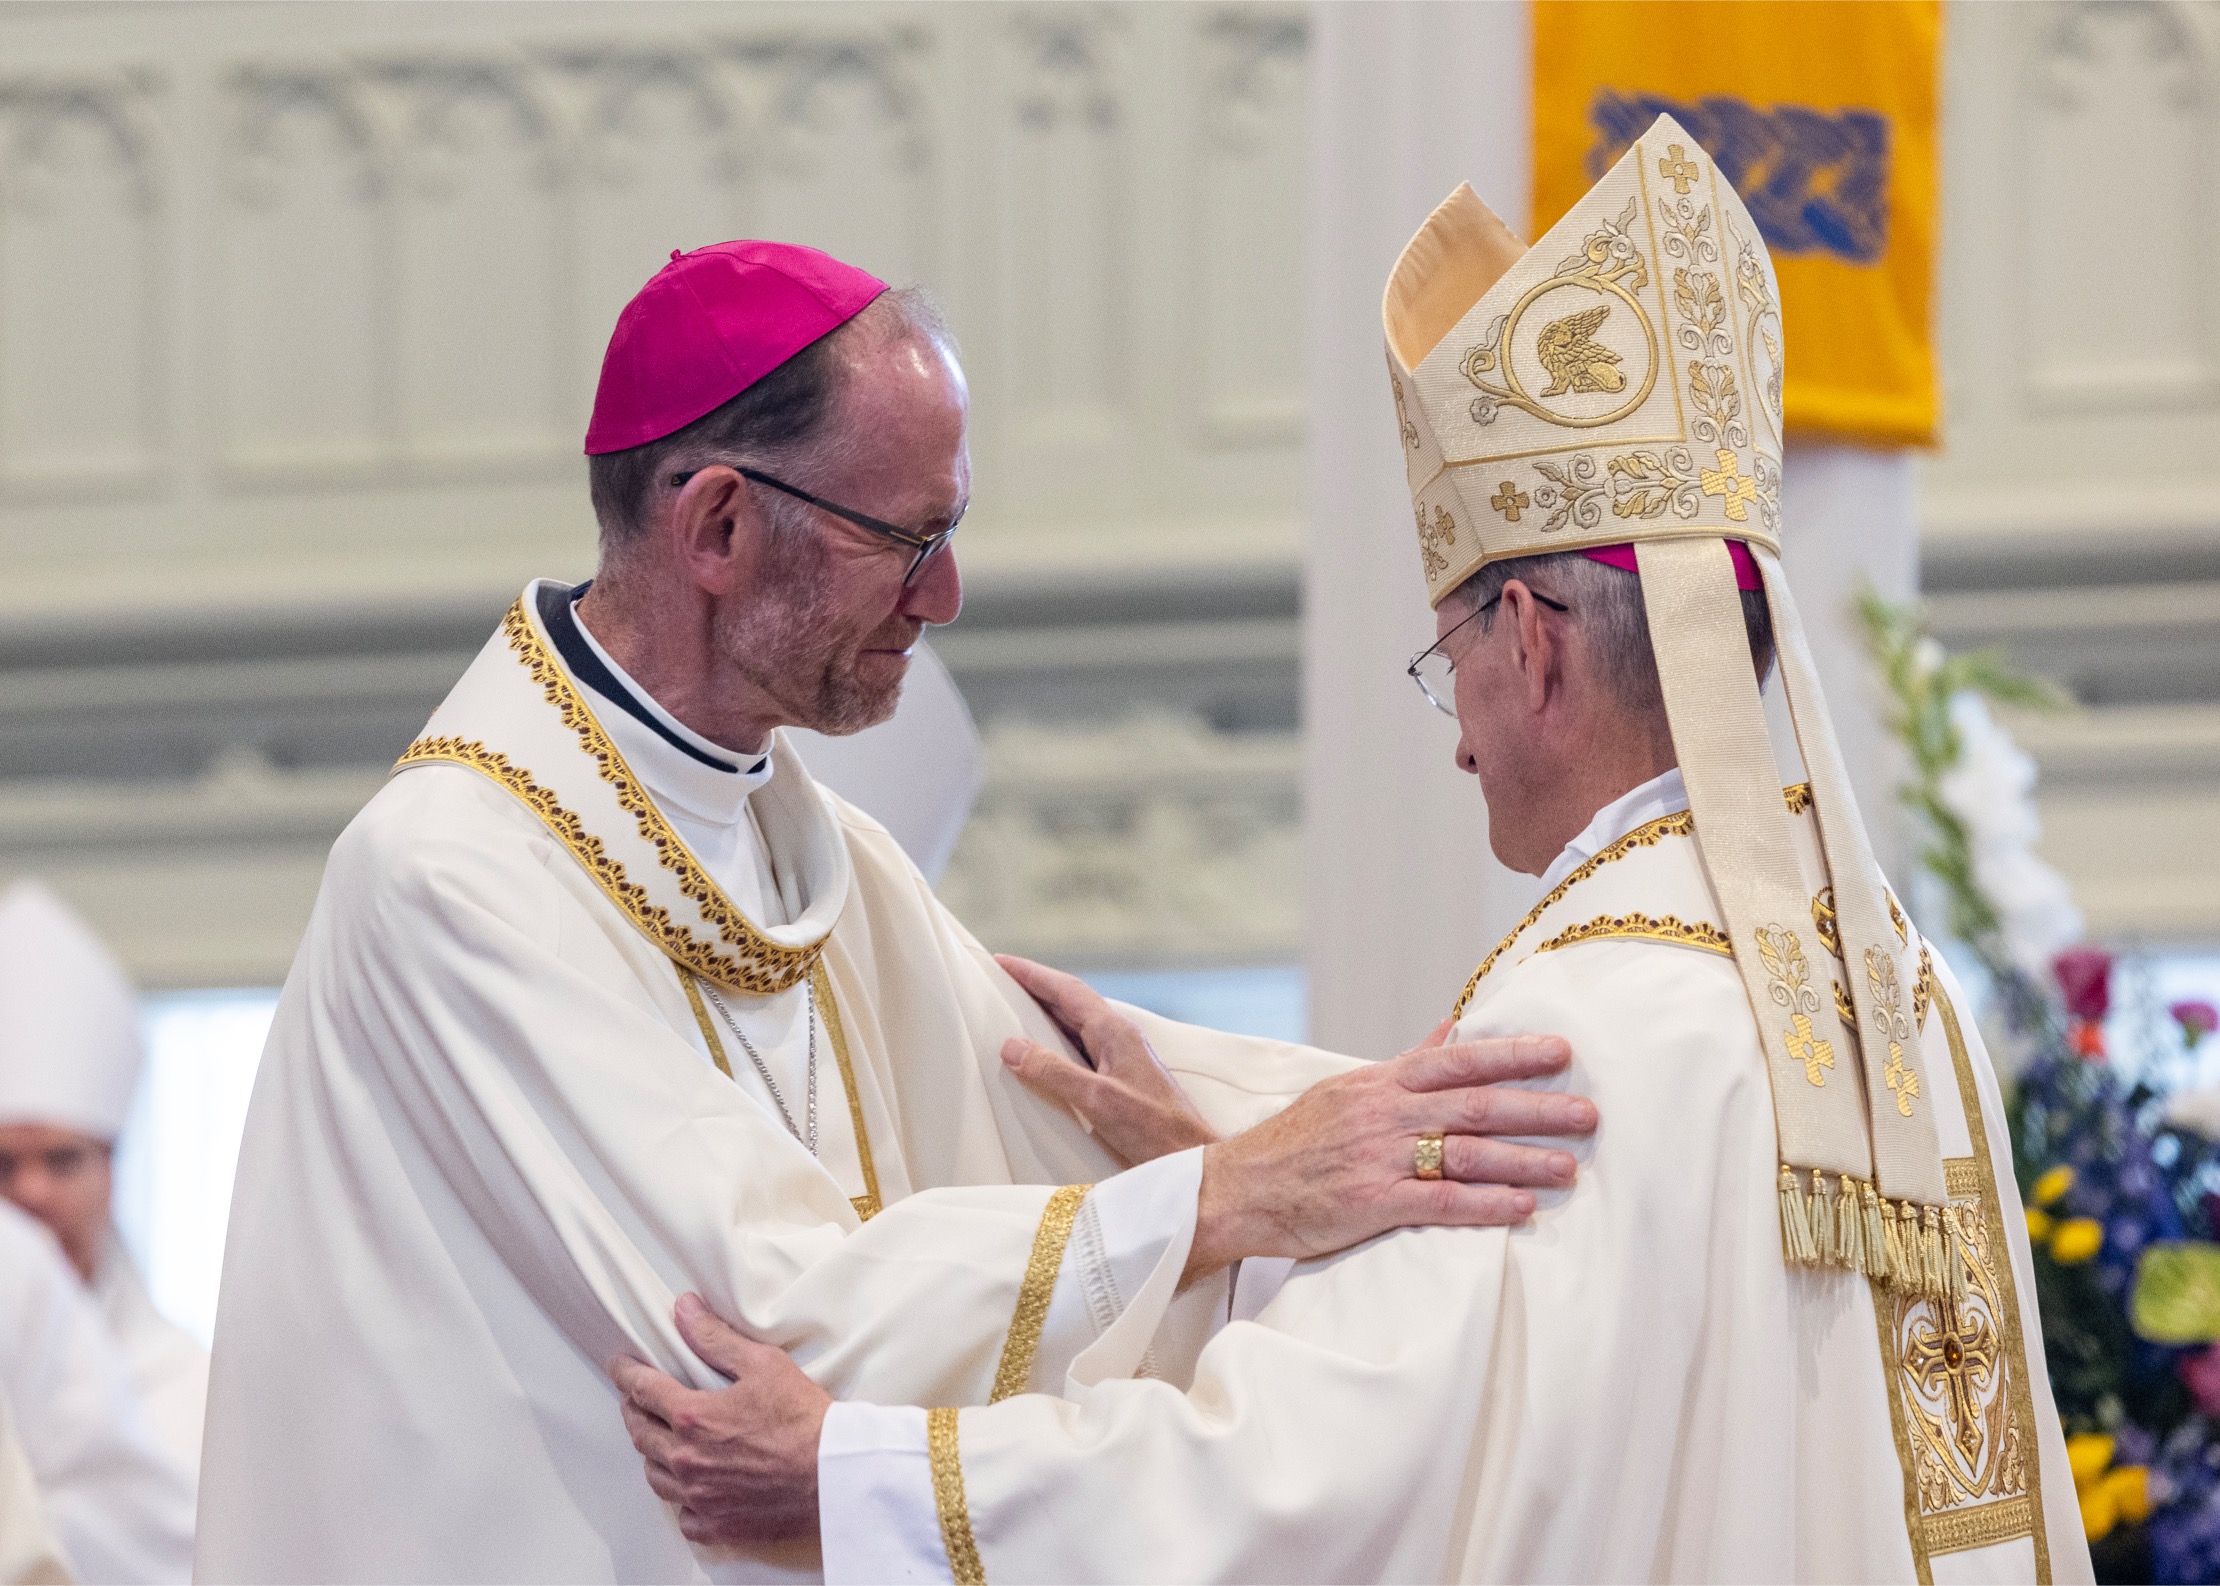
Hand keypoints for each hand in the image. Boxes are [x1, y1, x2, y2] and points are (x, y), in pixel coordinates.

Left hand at [610, 1293, 828, 1547]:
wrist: (834, 1476)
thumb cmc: (805, 1422)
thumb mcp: (764, 1364)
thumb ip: (716, 1338)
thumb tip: (685, 1311)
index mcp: (693, 1418)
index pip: (643, 1390)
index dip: (627, 1374)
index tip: (622, 1366)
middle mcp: (687, 1460)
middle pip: (641, 1433)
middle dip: (633, 1411)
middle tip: (635, 1399)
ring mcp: (699, 1496)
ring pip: (655, 1475)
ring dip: (651, 1453)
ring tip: (658, 1439)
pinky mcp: (717, 1524)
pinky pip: (682, 1514)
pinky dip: (679, 1497)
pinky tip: (689, 1486)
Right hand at [996, 954, 1218, 1164]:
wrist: (1187, 1157)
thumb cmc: (1152, 1129)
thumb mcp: (1096, 1099)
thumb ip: (1053, 1071)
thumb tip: (1012, 1046)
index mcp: (1115, 1032)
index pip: (1068, 991)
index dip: (1033, 974)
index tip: (1003, 962)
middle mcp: (1119, 1038)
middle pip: (1071, 1002)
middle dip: (1035, 988)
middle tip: (1001, 981)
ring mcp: (1121, 1058)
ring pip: (1076, 1025)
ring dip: (1045, 1014)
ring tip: (1014, 1010)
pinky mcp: (1120, 1079)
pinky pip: (1080, 1049)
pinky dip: (1055, 1042)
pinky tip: (1043, 1055)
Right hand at [1182, 1020, 1595, 1281]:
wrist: (1236, 1188)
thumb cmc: (1296, 1141)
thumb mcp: (1347, 1090)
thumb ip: (1405, 1062)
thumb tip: (1452, 1027)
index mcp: (1381, 1082)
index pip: (1457, 1059)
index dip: (1511, 1054)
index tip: (1561, 1051)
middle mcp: (1385, 1114)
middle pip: (1474, 1104)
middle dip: (1536, 1107)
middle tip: (1589, 1113)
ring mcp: (1378, 1158)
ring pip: (1466, 1152)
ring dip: (1523, 1158)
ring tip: (1570, 1165)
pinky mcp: (1371, 1203)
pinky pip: (1440, 1201)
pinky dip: (1485, 1203)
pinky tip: (1522, 1206)